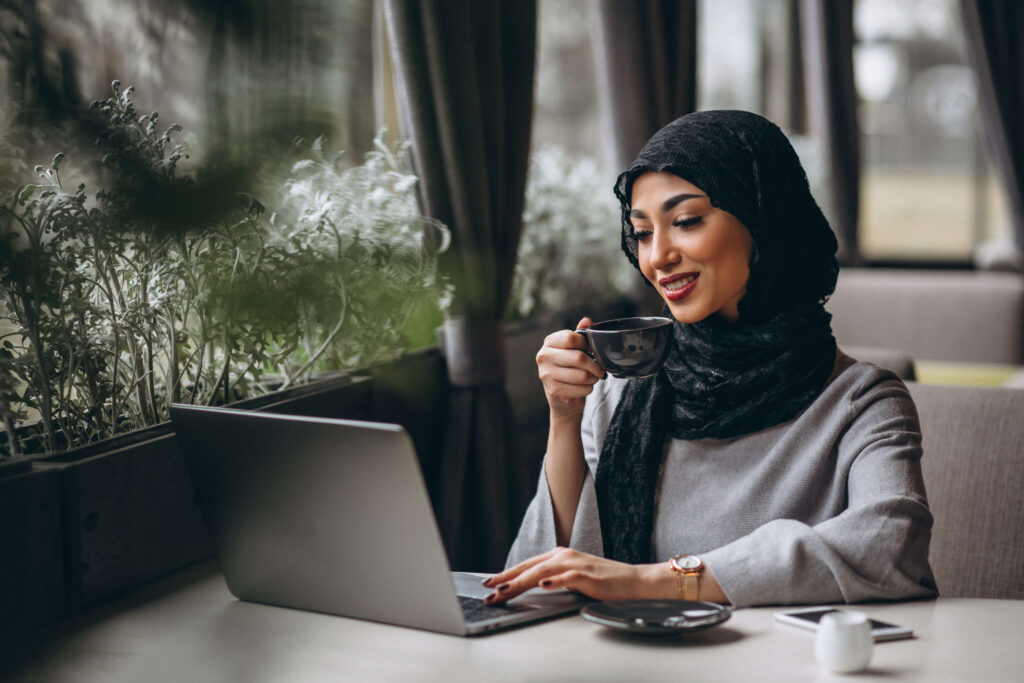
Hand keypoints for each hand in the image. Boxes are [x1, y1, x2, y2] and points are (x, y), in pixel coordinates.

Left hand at [481, 547, 662, 603]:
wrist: (632, 580)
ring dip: (521, 581)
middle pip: (529, 567)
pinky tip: (542, 584)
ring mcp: (576, 564)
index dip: (507, 573)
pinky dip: (553, 580)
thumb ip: (553, 577)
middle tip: (489, 589)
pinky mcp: (588, 575)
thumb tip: (530, 585)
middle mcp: (564, 556)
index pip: (527, 565)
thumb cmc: (602, 580)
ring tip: (505, 590)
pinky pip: (567, 577)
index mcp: (559, 555)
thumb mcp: (572, 577)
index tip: (489, 583)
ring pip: (542, 571)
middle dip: (506, 579)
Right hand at [536, 317, 605, 418]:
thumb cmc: (569, 369)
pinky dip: (589, 389)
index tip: (589, 350)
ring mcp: (547, 375)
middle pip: (579, 357)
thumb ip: (579, 335)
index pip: (571, 338)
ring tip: (592, 378)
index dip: (586, 344)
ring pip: (583, 375)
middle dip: (595, 365)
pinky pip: (582, 389)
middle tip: (599, 369)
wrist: (561, 399)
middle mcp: (544, 357)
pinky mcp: (555, 392)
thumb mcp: (573, 349)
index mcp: (549, 343)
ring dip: (593, 378)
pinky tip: (583, 388)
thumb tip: (587, 320)